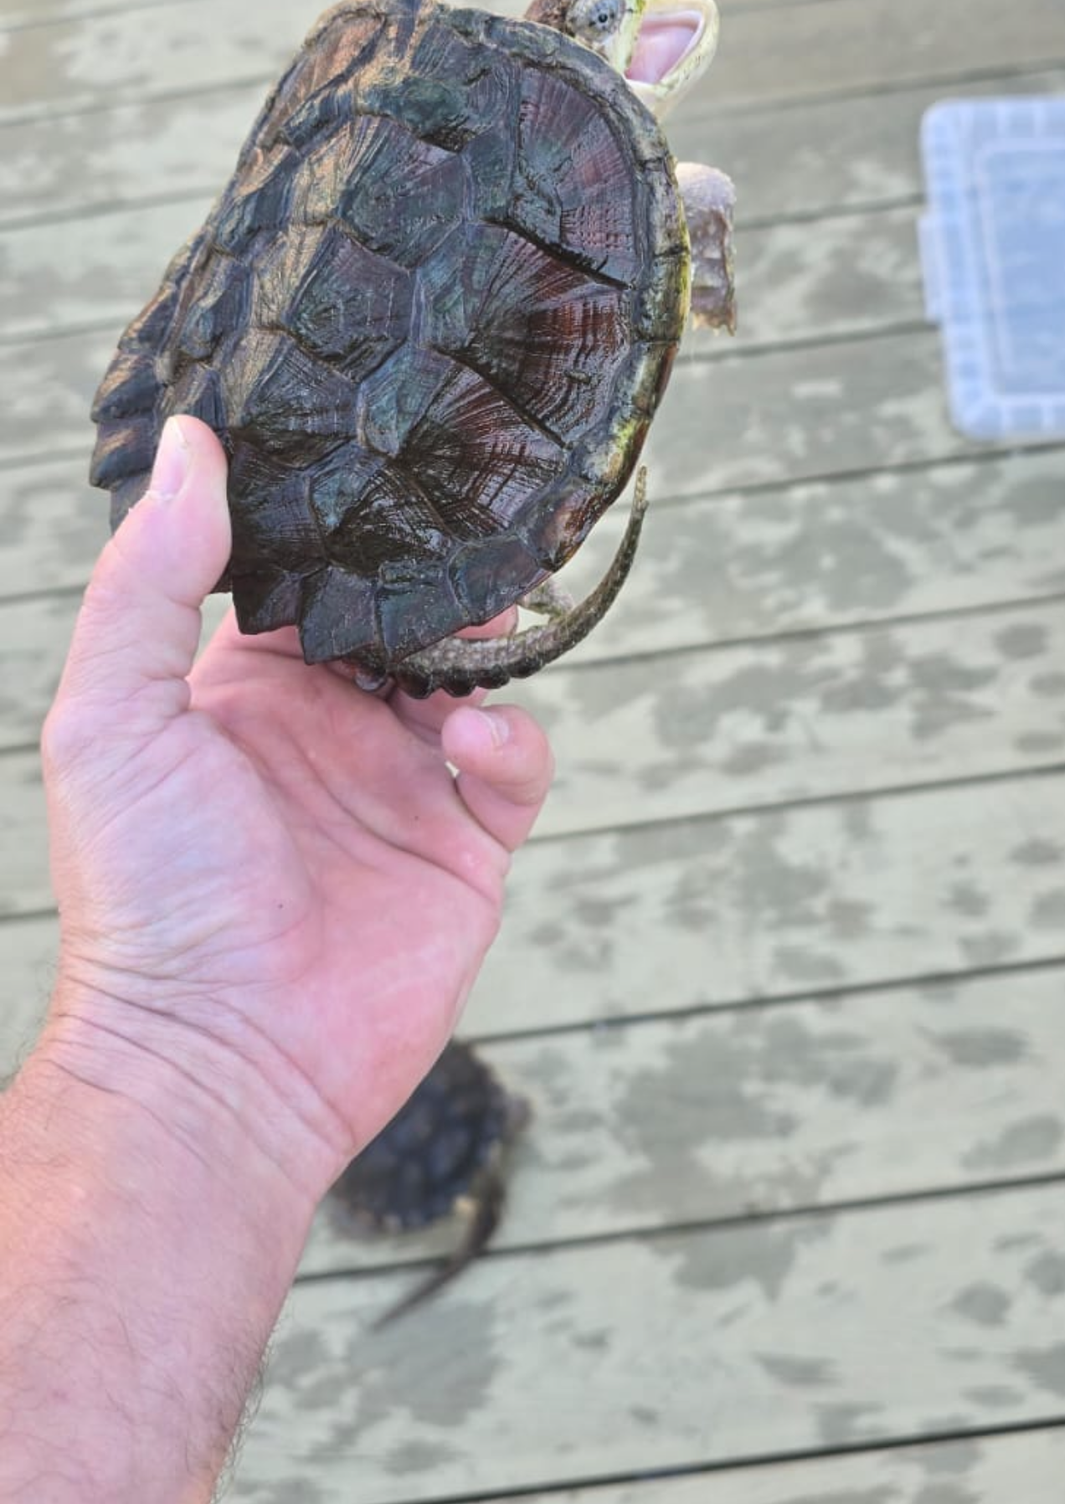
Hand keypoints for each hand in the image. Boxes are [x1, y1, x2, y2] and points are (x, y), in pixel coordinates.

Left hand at [41, 417, 553, 1206]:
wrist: (220, 1059)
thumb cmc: (146, 892)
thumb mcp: (113, 713)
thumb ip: (150, 577)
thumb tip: (192, 443)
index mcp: (235, 692)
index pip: (297, 579)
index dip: (332, 523)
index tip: (369, 455)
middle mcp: (320, 733)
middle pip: (396, 616)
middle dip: (428, 569)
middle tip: (459, 518)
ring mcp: (395, 790)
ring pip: (465, 676)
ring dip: (478, 638)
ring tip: (475, 616)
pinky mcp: (460, 852)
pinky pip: (511, 767)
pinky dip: (508, 736)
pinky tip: (464, 740)